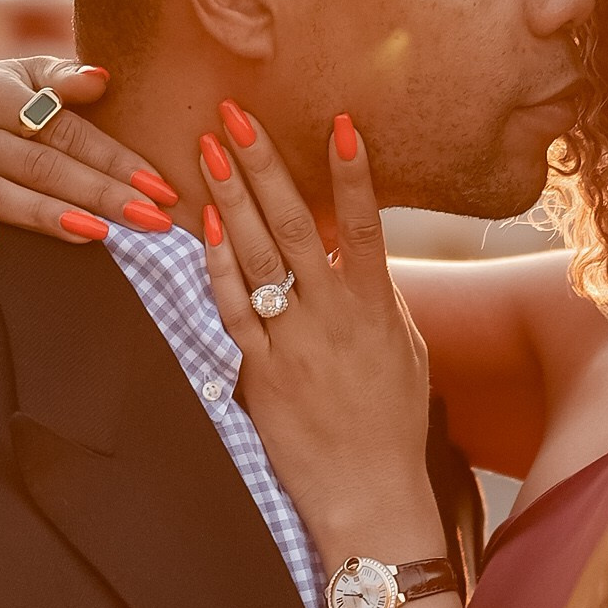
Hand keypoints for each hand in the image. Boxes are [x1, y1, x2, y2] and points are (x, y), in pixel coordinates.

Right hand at [0, 57, 179, 246]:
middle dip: (101, 194)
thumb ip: (63, 79)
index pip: (65, 131)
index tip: (161, 188)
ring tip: (98, 233)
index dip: (116, 160)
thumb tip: (100, 78)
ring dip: (48, 215)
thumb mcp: (28, 78)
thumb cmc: (2, 105)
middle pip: (41, 166)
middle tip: (150, 220)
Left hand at [198, 106, 441, 553]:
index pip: (363, 225)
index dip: (351, 173)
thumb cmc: (392, 422)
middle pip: (292, 225)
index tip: (339, 121)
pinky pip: (233, 309)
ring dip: (230, 197)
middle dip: (263, 164)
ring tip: (208, 148)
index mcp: (375, 305)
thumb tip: (360, 252)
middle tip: (235, 114)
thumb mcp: (405, 349)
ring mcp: (293, 341)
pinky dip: (217, 265)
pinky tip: (203, 225)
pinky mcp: (260, 371)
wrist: (370, 492)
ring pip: (256, 256)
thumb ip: (378, 295)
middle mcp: (333, 315)